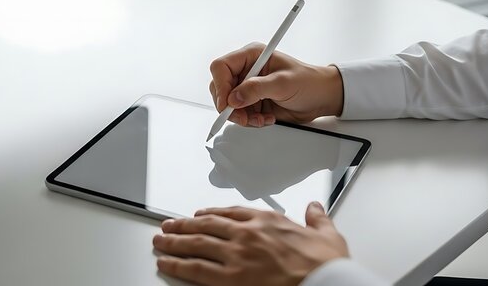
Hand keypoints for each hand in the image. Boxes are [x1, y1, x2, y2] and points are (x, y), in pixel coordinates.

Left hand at [153, 202, 348, 285]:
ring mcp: (237, 254)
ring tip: (160, 240)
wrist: (326, 283)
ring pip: (197, 243)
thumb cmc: (324, 264)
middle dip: (184, 225)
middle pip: (207, 224)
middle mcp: (247, 233)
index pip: (231, 212)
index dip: (211, 212)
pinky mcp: (231, 278)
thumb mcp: (327, 235)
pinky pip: (197, 269)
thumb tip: (315, 208)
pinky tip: (166, 263)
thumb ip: (317, 219)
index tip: (200, 214)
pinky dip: (178, 265)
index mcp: (267, 221)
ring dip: (175, 241)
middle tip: (168, 225)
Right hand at [209, 43, 343, 126]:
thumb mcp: (283, 83)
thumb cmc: (309, 82)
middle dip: (229, 106)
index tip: (227, 104)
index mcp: (251, 56)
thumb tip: (234, 98)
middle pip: (220, 88)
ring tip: (259, 119)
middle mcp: (247, 70)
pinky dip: (249, 121)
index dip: (220, 86)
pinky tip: (265, 119)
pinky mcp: (252, 102)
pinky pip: (239, 114)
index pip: (221, 67)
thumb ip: (257, 89)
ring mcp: (248, 87)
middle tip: (243, 117)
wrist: (321, 98)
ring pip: (228, 104)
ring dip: (241, 116)